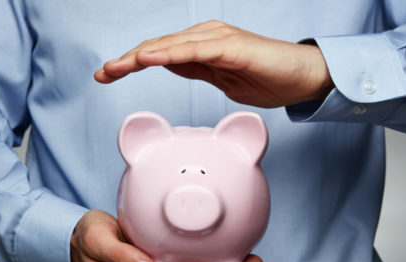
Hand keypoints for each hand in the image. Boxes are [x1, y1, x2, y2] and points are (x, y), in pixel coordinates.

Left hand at [94, 20, 333, 107]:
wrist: (303, 79)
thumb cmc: (267, 80)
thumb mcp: (221, 81)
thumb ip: (196, 70)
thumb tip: (170, 63)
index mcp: (202, 47)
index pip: (159, 54)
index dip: (131, 63)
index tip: (108, 76)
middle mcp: (206, 37)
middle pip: (158, 47)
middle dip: (126, 61)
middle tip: (102, 74)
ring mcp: (218, 39)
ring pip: (170, 45)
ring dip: (139, 56)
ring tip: (114, 69)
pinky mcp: (231, 46)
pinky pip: (194, 50)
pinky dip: (169, 54)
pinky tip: (147, 59)